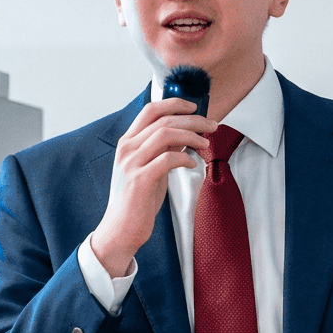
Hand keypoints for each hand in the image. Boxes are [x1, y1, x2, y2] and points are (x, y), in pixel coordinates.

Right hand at [91, 98, 216, 277]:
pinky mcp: (140, 180)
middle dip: (193, 120)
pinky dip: (184, 158)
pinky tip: (192, 163)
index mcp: (127, 142)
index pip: (150, 110)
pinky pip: (168, 159)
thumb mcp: (151, 169)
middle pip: (164, 120)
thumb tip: (187, 135)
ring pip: (166, 134)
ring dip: (192, 136)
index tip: (194, 107)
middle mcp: (127, 149)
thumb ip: (164, 150)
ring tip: (205, 143)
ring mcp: (131, 164)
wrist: (120, 229)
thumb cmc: (137, 200)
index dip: (174, 104)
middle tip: (212, 126)